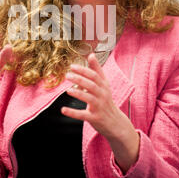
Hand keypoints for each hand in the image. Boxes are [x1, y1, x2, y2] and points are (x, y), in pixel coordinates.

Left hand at [63, 53, 139, 172]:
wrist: (115, 123)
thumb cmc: (106, 101)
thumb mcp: (103, 85)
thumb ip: (97, 70)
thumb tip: (91, 54)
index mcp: (104, 86)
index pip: (94, 75)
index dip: (83, 70)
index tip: (72, 66)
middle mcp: (103, 95)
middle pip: (92, 85)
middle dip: (80, 79)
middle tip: (67, 75)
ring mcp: (99, 107)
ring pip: (89, 98)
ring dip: (78, 94)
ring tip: (68, 90)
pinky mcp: (95, 118)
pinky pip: (83, 115)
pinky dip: (73, 113)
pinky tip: (63, 110)